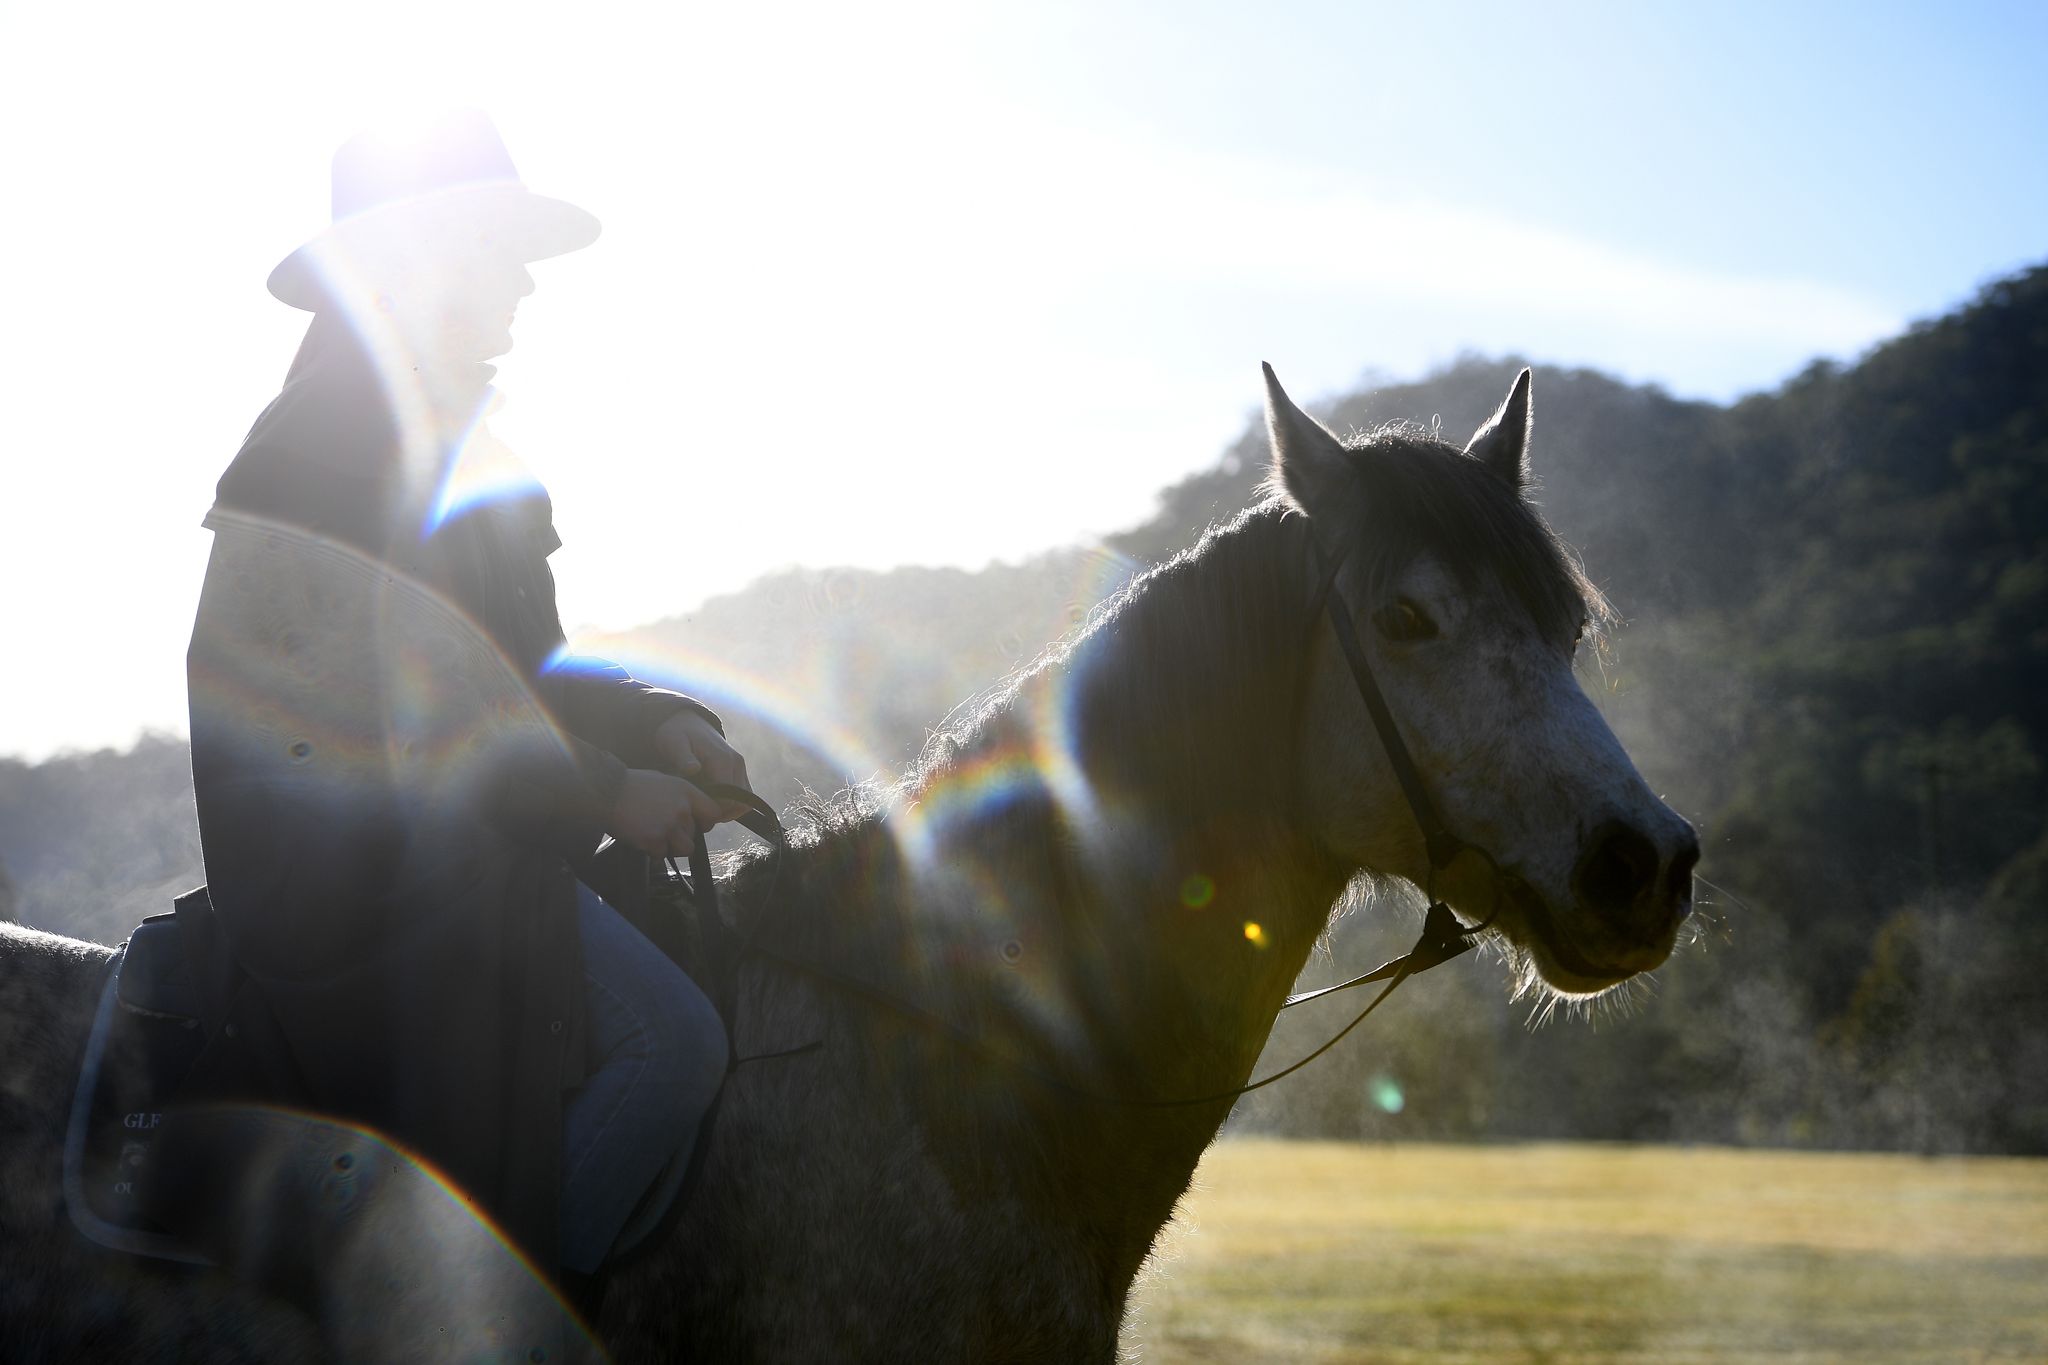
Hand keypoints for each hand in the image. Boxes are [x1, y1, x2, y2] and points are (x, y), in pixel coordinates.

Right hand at [605, 768, 729, 858]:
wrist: (607, 792)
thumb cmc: (633, 784)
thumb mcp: (664, 780)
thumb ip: (681, 796)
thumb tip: (692, 811)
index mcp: (687, 792)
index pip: (714, 813)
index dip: (707, 822)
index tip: (698, 824)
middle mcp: (682, 810)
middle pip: (696, 834)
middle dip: (682, 835)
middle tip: (665, 829)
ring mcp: (669, 826)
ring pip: (685, 849)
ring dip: (672, 847)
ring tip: (657, 838)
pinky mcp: (654, 841)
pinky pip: (662, 855)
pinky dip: (653, 852)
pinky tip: (643, 841)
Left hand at [652, 710, 754, 819]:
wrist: (688, 722)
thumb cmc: (677, 734)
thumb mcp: (673, 742)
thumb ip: (683, 757)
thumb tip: (693, 769)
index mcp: (722, 759)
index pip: (728, 798)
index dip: (713, 810)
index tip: (695, 811)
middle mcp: (737, 763)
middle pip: (738, 803)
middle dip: (719, 813)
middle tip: (697, 813)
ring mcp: (740, 767)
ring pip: (744, 802)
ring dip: (727, 811)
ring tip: (704, 808)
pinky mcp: (740, 771)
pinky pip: (744, 796)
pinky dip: (732, 805)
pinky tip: (711, 803)